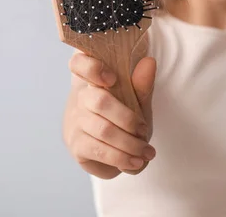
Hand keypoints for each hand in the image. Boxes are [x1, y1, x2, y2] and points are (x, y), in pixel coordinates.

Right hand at [63, 51, 156, 175]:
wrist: (113, 144)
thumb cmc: (125, 114)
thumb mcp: (137, 99)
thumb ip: (141, 84)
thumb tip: (149, 62)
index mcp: (94, 79)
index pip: (79, 63)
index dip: (92, 68)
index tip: (112, 79)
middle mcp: (81, 98)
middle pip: (100, 101)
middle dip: (129, 119)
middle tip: (145, 130)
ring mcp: (76, 122)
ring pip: (103, 130)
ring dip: (130, 144)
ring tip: (147, 152)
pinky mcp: (76, 145)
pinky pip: (98, 151)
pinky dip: (121, 158)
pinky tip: (136, 163)